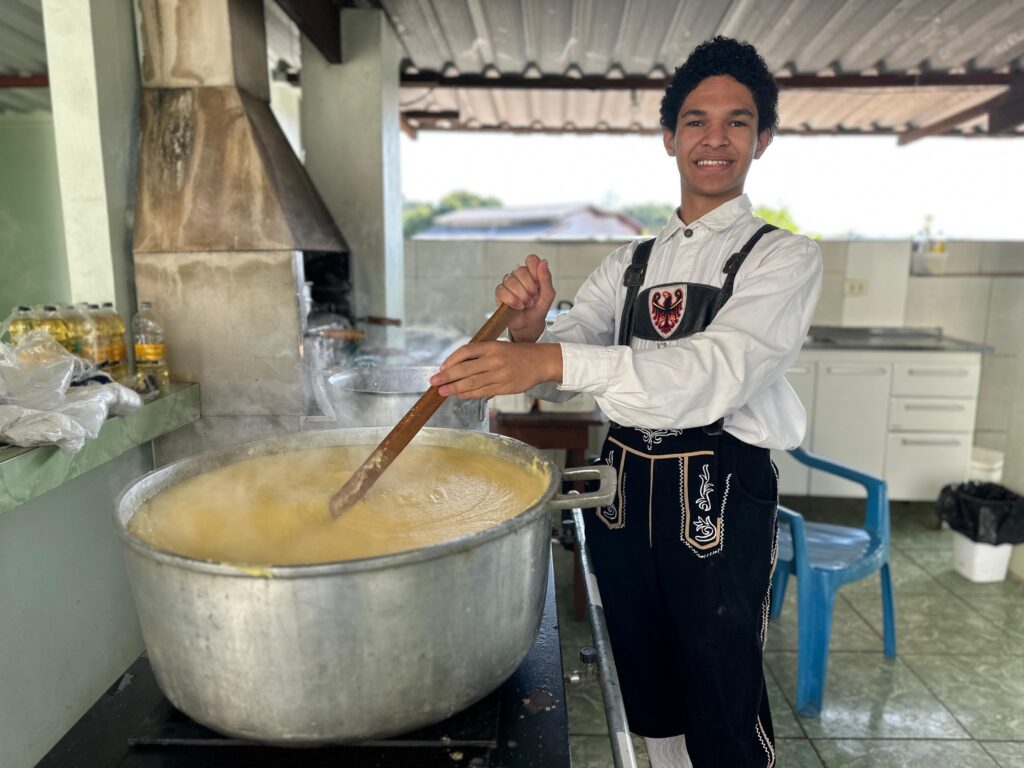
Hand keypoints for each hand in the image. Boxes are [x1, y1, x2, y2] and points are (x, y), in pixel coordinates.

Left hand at [429, 342, 562, 399]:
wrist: (541, 362)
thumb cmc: (518, 353)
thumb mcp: (499, 346)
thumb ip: (480, 354)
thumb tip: (457, 365)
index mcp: (492, 346)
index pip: (465, 351)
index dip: (451, 360)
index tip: (441, 367)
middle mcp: (494, 360)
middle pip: (464, 369)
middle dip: (446, 376)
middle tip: (434, 381)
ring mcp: (499, 375)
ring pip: (471, 383)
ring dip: (454, 388)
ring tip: (442, 391)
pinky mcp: (504, 388)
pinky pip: (482, 392)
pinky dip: (468, 394)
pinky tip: (459, 395)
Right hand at [497, 255, 555, 342]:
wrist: (530, 325)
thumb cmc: (538, 309)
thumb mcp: (548, 295)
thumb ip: (546, 278)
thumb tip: (543, 262)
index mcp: (532, 273)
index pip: (531, 260)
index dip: (535, 271)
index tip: (538, 284)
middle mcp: (519, 276)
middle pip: (520, 270)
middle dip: (529, 288)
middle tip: (533, 298)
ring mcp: (508, 283)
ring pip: (511, 281)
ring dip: (521, 296)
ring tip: (526, 304)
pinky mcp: (500, 293)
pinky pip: (502, 291)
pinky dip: (512, 300)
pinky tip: (518, 306)